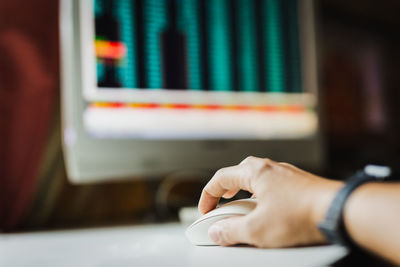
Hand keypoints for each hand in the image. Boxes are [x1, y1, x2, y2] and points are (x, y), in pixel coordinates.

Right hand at [198, 156, 343, 246]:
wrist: (338, 210)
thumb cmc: (300, 214)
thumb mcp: (257, 230)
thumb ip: (231, 231)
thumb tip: (217, 232)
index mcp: (255, 172)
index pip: (221, 178)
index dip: (208, 196)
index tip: (205, 212)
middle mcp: (270, 167)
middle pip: (238, 174)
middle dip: (225, 190)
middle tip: (220, 204)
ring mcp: (285, 174)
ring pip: (256, 179)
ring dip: (243, 194)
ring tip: (241, 208)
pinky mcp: (297, 183)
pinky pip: (271, 186)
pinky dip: (261, 197)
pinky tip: (267, 210)